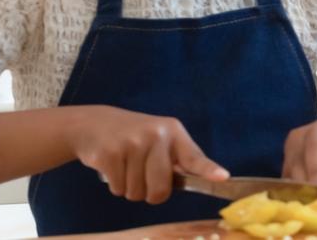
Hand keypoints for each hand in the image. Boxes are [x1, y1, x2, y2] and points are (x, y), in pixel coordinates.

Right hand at [66, 105, 227, 203]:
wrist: (94, 124)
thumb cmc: (134, 138)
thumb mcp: (159, 139)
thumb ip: (178, 159)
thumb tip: (204, 180)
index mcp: (173, 132)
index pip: (194, 157)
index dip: (208, 170)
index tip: (222, 177)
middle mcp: (156, 135)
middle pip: (161, 189)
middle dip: (151, 193)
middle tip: (143, 176)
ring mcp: (132, 143)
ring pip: (137, 193)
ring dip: (130, 187)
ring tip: (125, 165)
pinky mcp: (110, 154)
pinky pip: (119, 189)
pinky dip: (115, 185)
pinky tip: (113, 166)